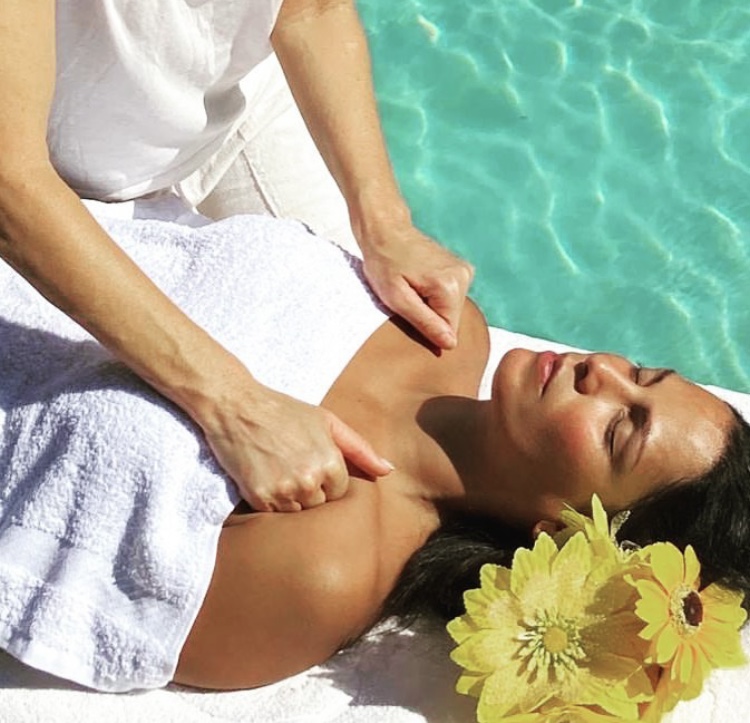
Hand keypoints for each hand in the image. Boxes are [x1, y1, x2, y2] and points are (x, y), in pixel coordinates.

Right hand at [201, 383, 392, 511]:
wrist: (237, 407)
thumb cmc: (285, 411)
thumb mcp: (327, 422)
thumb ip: (360, 449)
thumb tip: (388, 471)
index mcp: (330, 462)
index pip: (339, 492)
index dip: (326, 479)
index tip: (310, 462)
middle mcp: (309, 480)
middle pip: (320, 505)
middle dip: (310, 491)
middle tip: (292, 466)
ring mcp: (284, 490)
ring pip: (298, 513)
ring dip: (291, 499)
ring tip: (279, 472)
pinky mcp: (259, 497)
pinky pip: (274, 514)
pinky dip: (271, 502)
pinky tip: (265, 478)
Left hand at [361, 226, 473, 349]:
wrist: (386, 231)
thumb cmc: (384, 263)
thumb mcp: (397, 299)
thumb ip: (425, 323)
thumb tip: (450, 344)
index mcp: (450, 286)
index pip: (449, 331)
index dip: (426, 327)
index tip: (409, 310)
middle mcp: (464, 277)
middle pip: (451, 319)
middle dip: (429, 315)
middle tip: (408, 297)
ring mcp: (465, 271)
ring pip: (451, 309)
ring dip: (431, 305)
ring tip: (413, 287)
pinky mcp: (462, 269)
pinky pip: (450, 297)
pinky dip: (434, 295)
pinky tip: (420, 281)